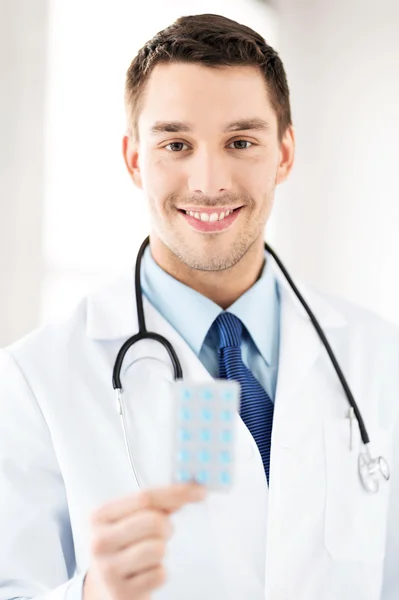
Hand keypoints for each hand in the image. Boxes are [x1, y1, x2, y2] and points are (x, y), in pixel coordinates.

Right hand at [83, 483, 205, 599]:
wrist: (105, 586)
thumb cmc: (123, 545)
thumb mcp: (130, 519)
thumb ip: (157, 503)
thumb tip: (191, 489)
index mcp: (100, 516)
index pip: (145, 497)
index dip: (176, 493)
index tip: (199, 491)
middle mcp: (99, 541)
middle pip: (154, 521)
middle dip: (167, 527)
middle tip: (161, 533)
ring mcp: (108, 569)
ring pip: (159, 548)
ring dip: (161, 550)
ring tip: (148, 554)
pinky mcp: (121, 592)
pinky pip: (160, 574)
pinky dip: (158, 572)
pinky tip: (144, 573)